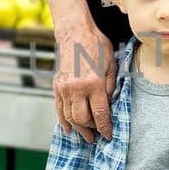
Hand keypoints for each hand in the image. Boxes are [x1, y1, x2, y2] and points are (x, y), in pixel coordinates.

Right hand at [54, 18, 116, 140]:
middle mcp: (77, 88)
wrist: (75, 33)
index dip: (105, 128)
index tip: (108, 136)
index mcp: (94, 84)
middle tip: (98, 135)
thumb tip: (109, 106)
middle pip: (83, 119)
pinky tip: (69, 128)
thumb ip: (111, 87)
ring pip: (70, 117)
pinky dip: (63, 121)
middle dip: (92, 130)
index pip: (100, 114)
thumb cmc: (97, 46)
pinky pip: (58, 109)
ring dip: (78, 128)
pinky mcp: (57, 86)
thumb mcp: (112, 65)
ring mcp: (64, 88)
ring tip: (86, 135)